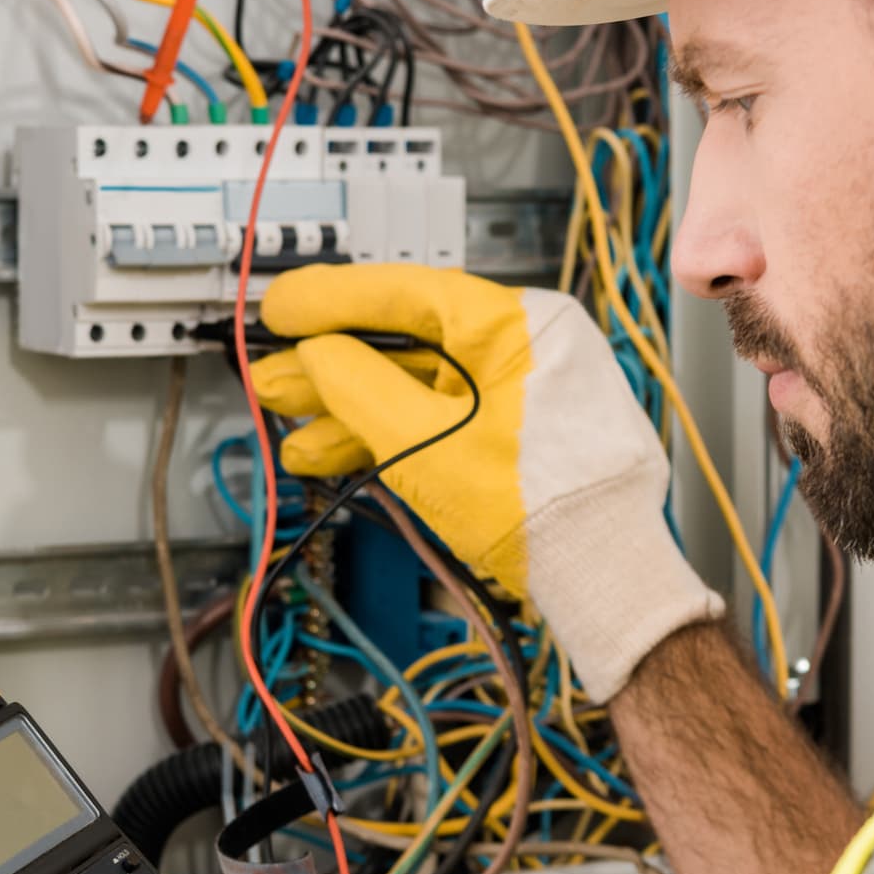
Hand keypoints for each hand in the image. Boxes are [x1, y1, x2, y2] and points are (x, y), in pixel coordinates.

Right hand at [257, 264, 721, 701]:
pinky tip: (333, 453)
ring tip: (292, 432)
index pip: (410, 293)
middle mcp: (525, 350)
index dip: (334, 301)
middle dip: (331, 370)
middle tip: (271, 379)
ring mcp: (519, 397)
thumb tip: (316, 355)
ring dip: (349, 413)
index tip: (282, 307)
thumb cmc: (547, 510)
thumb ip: (361, 389)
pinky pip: (438, 424)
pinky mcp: (512, 441)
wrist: (601, 581)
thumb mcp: (428, 443)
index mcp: (522, 325)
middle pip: (407, 346)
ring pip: (416, 392)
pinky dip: (387, 439)